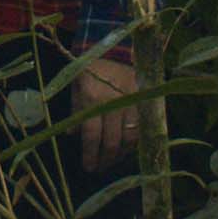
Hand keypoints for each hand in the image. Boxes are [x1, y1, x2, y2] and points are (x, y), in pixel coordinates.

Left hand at [73, 52, 142, 172]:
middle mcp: (113, 101)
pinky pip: (141, 130)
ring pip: (129, 139)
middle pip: (111, 141)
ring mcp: (131, 101)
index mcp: (92, 97)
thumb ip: (76, 113)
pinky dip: (133, 144)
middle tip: (99, 169)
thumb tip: (73, 137)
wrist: (115, 49)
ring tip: (111, 162)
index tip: (88, 167)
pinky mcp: (144, 101)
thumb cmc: (91, 70)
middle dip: (105, 160)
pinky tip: (125, 150)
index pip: (91, 134)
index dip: (90, 154)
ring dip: (120, 155)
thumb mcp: (76, 88)